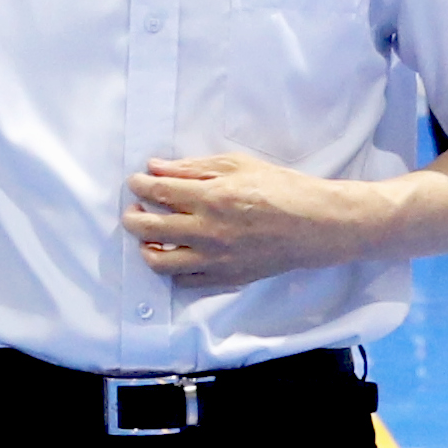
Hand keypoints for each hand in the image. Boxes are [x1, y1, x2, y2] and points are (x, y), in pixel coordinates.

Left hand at [125, 152, 379, 289]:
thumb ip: (192, 168)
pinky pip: (184, 282)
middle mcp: (208, 232)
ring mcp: (215, 259)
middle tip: (134, 210)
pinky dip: (173, 270)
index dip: (138, 186)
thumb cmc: (281, 189)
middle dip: (132, 217)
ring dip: (146, 248)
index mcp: (211, 199)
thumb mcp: (238, 166)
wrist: (316, 225)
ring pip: (159, 262)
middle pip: (148, 229)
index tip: (135, 182)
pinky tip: (176, 255)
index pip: (157, 193)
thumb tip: (157, 167)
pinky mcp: (226, 278)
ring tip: (149, 237)